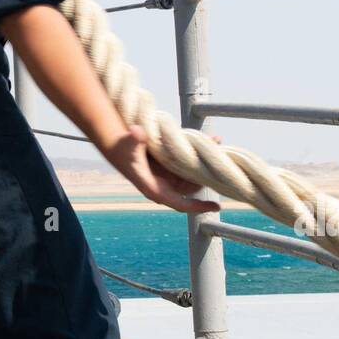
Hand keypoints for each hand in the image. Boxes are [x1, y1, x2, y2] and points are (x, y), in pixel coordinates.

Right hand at [101, 125, 219, 214]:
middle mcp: (164, 186)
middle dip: (208, 176)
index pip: (181, 203)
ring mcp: (168, 177)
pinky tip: (210, 141)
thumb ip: (135, 139)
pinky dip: (198, 156)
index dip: (199, 206)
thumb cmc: (122, 147)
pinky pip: (189, 165)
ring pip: (192, 175)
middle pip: (193, 186)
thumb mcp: (128, 143)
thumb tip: (137, 132)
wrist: (117, 143)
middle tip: (222, 162)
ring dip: (205, 164)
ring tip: (217, 145)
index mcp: (155, 188)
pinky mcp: (170, 167)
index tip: (216, 206)